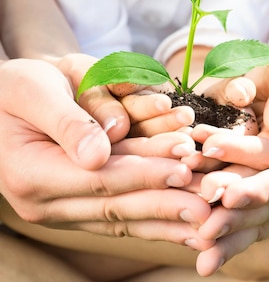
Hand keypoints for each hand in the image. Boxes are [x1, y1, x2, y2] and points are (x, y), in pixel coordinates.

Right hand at [0, 58, 212, 247]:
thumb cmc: (17, 88)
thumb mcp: (34, 91)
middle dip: (164, 202)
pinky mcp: (79, 203)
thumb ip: (67, 123)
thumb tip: (98, 156)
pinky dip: (154, 216)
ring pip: (122, 214)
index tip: (181, 170)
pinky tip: (184, 222)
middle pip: (115, 203)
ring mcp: (64, 206)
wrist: (6, 100)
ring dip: (165, 215)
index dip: (143, 174)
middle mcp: (47, 200)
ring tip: (205, 216)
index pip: (98, 179)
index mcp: (32, 174)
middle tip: (207, 204)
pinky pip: (120, 213)